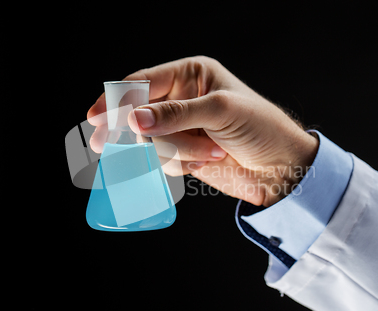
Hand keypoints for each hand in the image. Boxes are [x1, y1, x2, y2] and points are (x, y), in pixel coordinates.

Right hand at [87, 56, 317, 206]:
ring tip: (210, 152)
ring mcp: (180, 129)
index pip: (144, 83)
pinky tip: (207, 161)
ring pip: (150, 142)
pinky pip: (162, 162)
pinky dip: (182, 165)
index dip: (117, 98)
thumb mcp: (221, 111)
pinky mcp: (183, 154)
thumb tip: (134, 119)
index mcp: (191, 76)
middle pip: (138, 113)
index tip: (95, 116)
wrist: (283, 168)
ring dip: (178, 152)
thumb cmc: (262, 128)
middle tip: (102, 143)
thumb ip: (176, 115)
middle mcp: (182, 100)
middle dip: (132, 130)